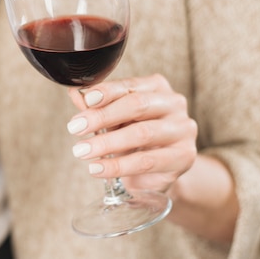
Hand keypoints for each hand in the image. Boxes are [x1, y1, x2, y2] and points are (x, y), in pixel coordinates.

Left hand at [67, 74, 196, 194]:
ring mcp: (183, 130)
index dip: (106, 91)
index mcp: (157, 87)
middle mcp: (174, 104)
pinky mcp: (184, 157)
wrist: (157, 173)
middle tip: (75, 127)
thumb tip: (75, 93)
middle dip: (102, 116)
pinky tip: (97, 169)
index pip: (129, 86)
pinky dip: (117, 166)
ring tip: (81, 150)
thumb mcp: (113, 120)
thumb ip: (96, 107)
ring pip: (142, 133)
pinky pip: (146, 162)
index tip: (85, 100)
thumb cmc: (133, 138)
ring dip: (106, 143)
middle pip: (137, 105)